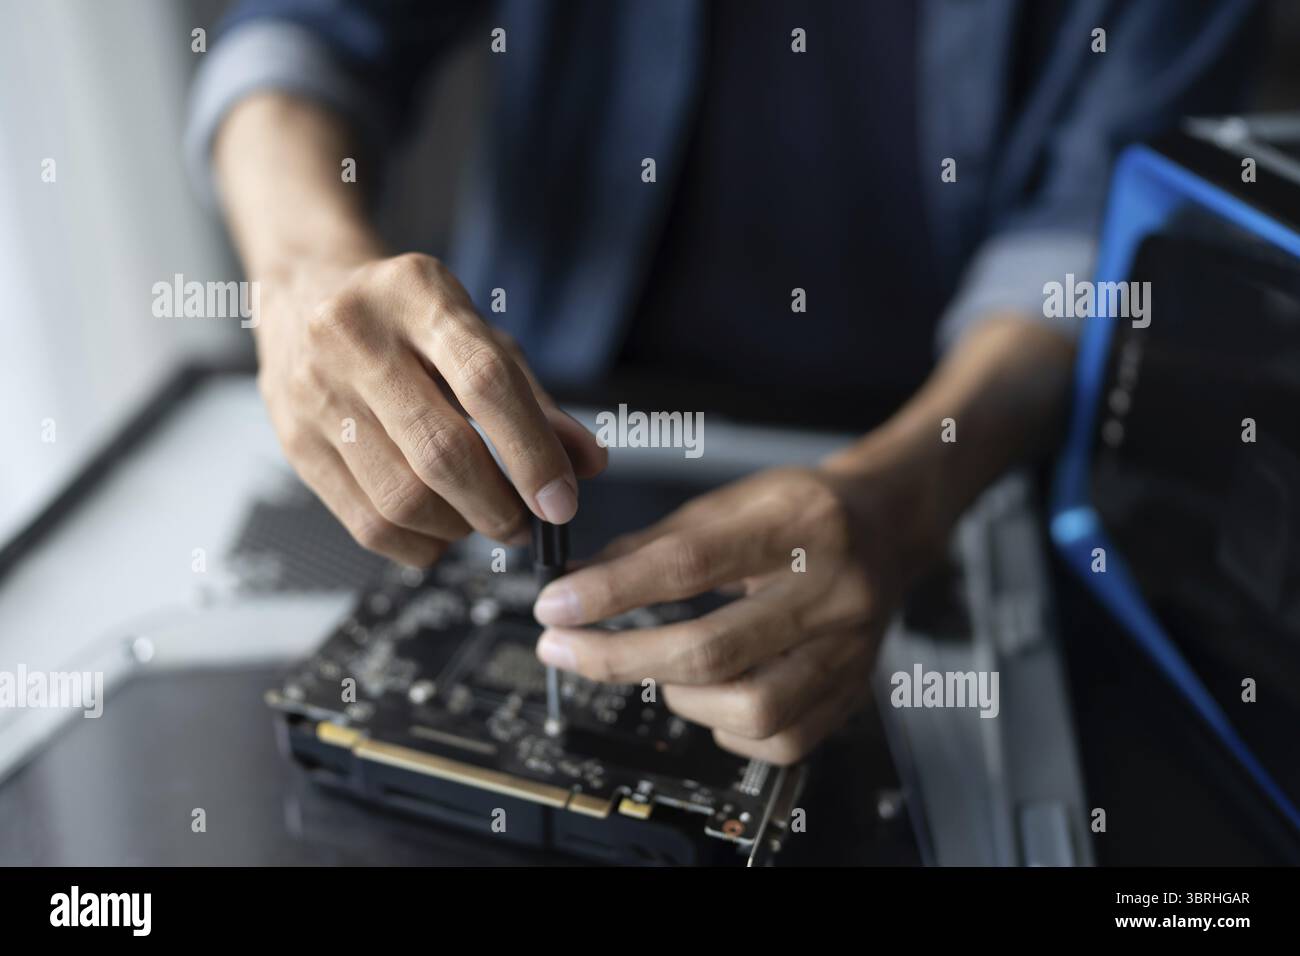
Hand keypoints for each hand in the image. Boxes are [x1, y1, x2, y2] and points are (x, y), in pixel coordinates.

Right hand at [254, 251, 606, 565]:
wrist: (306, 291)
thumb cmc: (409, 320)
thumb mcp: (478, 337)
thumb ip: (535, 401)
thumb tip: (587, 464)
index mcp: (416, 293)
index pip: (485, 382)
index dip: (531, 453)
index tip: (561, 502)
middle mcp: (355, 335)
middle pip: (440, 451)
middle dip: (497, 506)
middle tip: (524, 523)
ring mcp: (315, 390)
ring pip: (401, 498)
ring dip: (458, 528)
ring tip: (479, 519)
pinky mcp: (294, 441)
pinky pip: (365, 522)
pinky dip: (418, 544)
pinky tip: (440, 530)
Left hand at [532, 465, 927, 763]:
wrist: (889, 526)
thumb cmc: (806, 511)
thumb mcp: (734, 501)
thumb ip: (658, 541)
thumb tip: (581, 581)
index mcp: (799, 525)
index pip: (690, 564)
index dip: (613, 591)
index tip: (558, 606)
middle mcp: (832, 590)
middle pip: (713, 649)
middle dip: (621, 657)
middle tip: (568, 650)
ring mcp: (848, 648)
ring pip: (754, 709)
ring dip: (682, 696)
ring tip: (660, 668)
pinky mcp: (854, 691)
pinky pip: (782, 740)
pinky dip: (729, 726)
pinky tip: (712, 695)